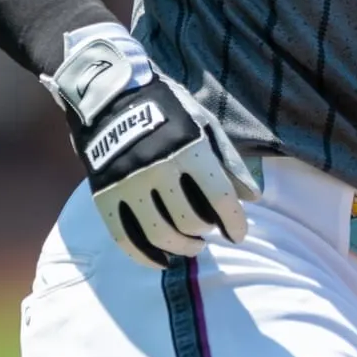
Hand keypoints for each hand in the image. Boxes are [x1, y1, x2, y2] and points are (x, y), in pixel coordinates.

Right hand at [47, 24, 260, 267]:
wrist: (111, 95)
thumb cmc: (168, 109)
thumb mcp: (205, 124)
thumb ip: (229, 162)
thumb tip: (252, 199)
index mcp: (188, 148)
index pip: (219, 198)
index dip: (234, 222)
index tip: (238, 234)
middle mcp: (158, 168)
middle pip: (189, 220)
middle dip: (205, 234)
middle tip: (208, 233)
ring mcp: (128, 184)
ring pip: (159, 234)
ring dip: (180, 248)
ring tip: (190, 246)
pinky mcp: (103, 195)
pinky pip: (125, 238)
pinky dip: (145, 256)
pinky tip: (161, 260)